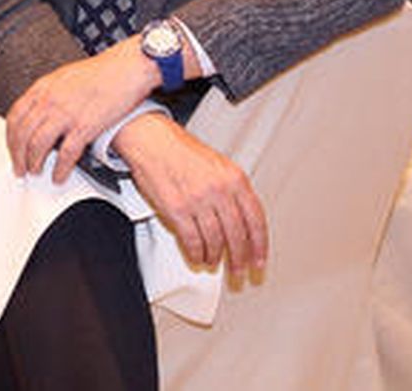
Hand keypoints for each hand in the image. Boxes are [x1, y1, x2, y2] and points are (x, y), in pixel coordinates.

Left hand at [6, 35, 159, 182]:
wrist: (127, 68)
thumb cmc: (101, 72)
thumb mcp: (63, 77)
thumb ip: (48, 94)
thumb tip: (38, 111)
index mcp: (43, 88)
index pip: (15, 117)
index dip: (10, 138)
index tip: (12, 149)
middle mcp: (50, 101)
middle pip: (22, 134)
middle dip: (18, 155)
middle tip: (20, 168)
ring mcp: (66, 114)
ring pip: (38, 145)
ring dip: (34, 162)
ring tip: (36, 171)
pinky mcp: (85, 126)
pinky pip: (66, 153)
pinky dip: (60, 168)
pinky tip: (59, 175)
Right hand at [114, 114, 268, 274]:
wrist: (152, 140)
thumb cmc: (181, 150)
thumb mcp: (219, 165)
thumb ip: (234, 191)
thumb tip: (243, 222)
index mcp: (235, 178)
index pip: (256, 220)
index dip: (259, 246)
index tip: (258, 261)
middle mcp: (220, 190)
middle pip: (237, 235)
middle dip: (239, 258)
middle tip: (238, 270)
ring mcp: (198, 200)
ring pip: (215, 241)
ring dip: (215, 257)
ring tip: (212, 261)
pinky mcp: (176, 209)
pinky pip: (192, 240)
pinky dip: (196, 253)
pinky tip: (197, 256)